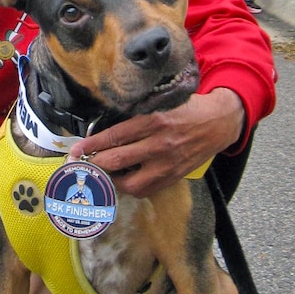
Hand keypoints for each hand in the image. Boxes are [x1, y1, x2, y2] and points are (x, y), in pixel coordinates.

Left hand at [67, 87, 245, 197]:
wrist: (218, 122)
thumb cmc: (186, 109)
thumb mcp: (160, 103)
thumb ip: (136, 116)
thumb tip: (105, 129)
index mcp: (153, 121)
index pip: (114, 136)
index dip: (91, 145)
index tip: (76, 150)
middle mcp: (159, 144)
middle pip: (117, 160)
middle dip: (95, 163)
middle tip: (82, 164)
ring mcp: (167, 163)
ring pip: (130, 182)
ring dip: (112, 180)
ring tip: (105, 172)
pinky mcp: (174, 177)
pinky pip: (146, 189)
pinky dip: (131, 186)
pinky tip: (124, 179)